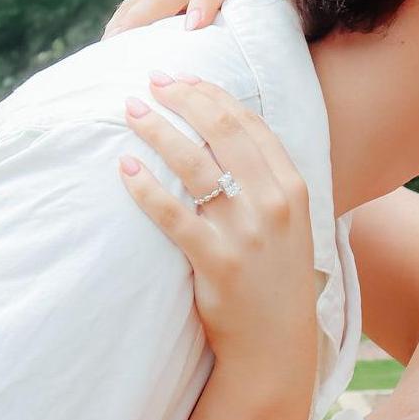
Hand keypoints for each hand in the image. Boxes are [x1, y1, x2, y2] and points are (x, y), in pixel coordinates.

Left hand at [119, 75, 315, 373]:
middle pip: (223, 133)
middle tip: (152, 82)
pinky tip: (125, 168)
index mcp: (293, 189)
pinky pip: (173, 216)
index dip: (214, 94)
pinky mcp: (216, 262)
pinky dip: (145, 189)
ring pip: (195, 166)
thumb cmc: (274, 279)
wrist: (275, 342)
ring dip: (158, 131)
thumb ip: (266, 182)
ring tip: (131, 111)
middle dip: (184, 98)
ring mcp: (246, 234)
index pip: (251, 125)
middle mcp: (273, 204)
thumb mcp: (289, 224)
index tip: (184, 77)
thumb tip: (226, 136)